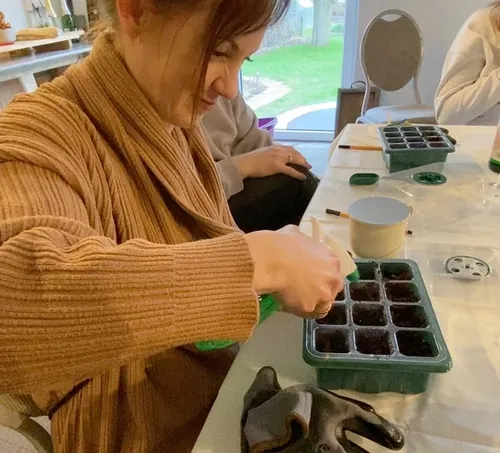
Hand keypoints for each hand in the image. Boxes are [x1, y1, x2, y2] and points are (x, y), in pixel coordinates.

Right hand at [233, 145, 311, 179]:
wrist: (244, 164)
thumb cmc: (250, 161)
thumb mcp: (262, 153)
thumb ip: (269, 154)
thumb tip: (273, 159)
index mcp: (274, 147)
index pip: (289, 148)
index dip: (297, 153)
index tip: (300, 157)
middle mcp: (278, 150)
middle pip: (295, 153)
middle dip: (302, 158)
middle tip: (307, 164)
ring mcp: (278, 158)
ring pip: (295, 159)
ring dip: (303, 164)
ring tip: (308, 169)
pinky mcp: (277, 166)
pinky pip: (291, 170)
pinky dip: (298, 173)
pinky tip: (303, 177)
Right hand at [242, 367, 404, 452]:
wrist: (257, 431)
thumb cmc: (263, 406)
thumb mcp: (266, 389)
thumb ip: (271, 381)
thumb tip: (267, 372)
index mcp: (327, 408)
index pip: (363, 420)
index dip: (382, 430)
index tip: (397, 441)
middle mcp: (331, 433)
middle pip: (360, 451)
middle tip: (393, 451)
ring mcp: (323, 451)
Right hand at [245, 226, 343, 318]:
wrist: (269, 260)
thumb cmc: (281, 244)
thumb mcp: (294, 234)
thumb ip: (302, 241)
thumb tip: (295, 240)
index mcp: (332, 259)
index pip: (333, 272)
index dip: (320, 275)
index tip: (309, 276)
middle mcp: (332, 278)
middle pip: (331, 290)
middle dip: (319, 291)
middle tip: (302, 289)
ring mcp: (323, 295)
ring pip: (322, 305)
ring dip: (310, 303)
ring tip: (293, 299)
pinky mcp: (310, 308)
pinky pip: (306, 313)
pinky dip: (298, 310)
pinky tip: (287, 304)